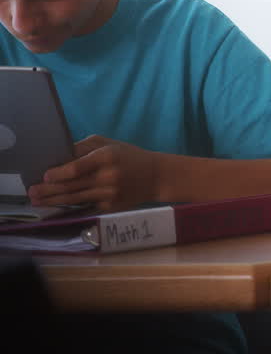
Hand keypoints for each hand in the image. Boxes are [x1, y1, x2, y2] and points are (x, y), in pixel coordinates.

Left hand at [28, 135, 160, 211]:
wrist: (155, 176)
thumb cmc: (128, 156)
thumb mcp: (109, 144)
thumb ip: (84, 147)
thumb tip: (58, 157)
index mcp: (107, 157)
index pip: (78, 167)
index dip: (59, 173)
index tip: (44, 175)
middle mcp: (108, 177)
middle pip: (72, 186)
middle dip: (48, 190)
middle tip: (31, 191)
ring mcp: (109, 194)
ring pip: (75, 199)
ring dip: (53, 201)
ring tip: (37, 201)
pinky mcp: (110, 207)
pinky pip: (85, 207)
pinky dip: (69, 208)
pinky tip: (56, 209)